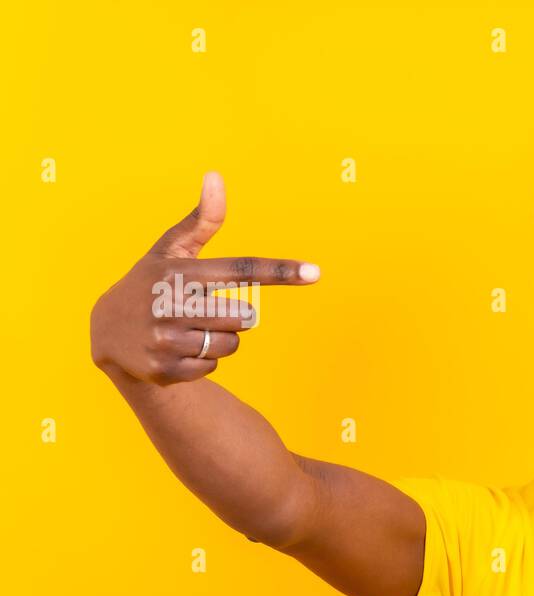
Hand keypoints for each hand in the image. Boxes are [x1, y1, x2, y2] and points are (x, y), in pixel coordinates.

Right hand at [89, 172, 319, 385]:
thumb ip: (201, 221)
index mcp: (179, 272)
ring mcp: (166, 340)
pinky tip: (177, 348)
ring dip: (220, 339)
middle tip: (201, 309)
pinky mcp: (164, 370)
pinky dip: (203, 360)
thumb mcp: (171, 250)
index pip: (241, 270)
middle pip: (244, 317)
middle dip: (233, 315)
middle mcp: (170, 305)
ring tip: (188, 328)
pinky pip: (213, 366)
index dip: (280, 271)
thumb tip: (216, 176)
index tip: (315, 272)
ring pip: (230, 344)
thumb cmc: (150, 282)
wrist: (106, 330)